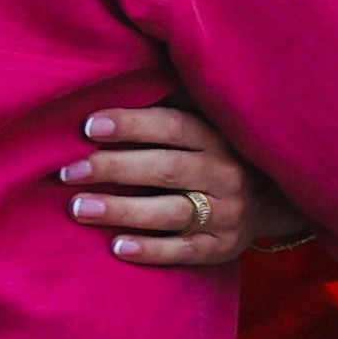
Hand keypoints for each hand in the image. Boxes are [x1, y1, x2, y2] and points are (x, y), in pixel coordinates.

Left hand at [59, 105, 306, 267]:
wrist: (268, 203)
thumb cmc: (213, 157)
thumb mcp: (204, 129)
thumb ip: (167, 112)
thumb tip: (110, 87)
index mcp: (218, 139)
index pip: (174, 126)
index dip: (132, 124)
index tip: (89, 126)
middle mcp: (226, 174)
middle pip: (167, 169)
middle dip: (115, 168)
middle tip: (69, 171)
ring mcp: (227, 214)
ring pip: (172, 212)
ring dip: (123, 210)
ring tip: (80, 208)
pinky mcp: (221, 247)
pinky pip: (185, 251)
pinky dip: (151, 250)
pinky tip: (117, 247)